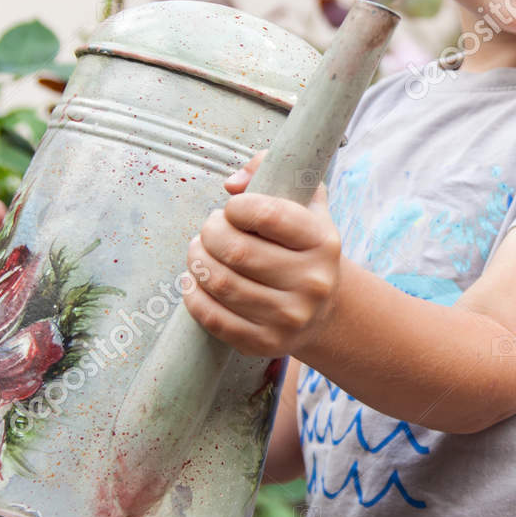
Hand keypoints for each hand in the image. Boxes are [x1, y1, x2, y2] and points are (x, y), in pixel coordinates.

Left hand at [182, 150, 342, 359]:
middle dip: (209, 233)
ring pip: (220, 284)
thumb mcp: (303, 201)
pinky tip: (192, 281)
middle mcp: (312, 282)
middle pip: (236, 251)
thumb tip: (233, 184)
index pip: (267, 214)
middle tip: (208, 230)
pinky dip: (192, 296)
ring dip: (196, 261)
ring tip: (198, 251)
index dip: (237, 207)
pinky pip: (214, 319)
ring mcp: (290, 317)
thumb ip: (270, 171)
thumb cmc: (302, 246)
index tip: (233, 209)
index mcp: (322, 241)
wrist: (323, 309)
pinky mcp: (266, 344)